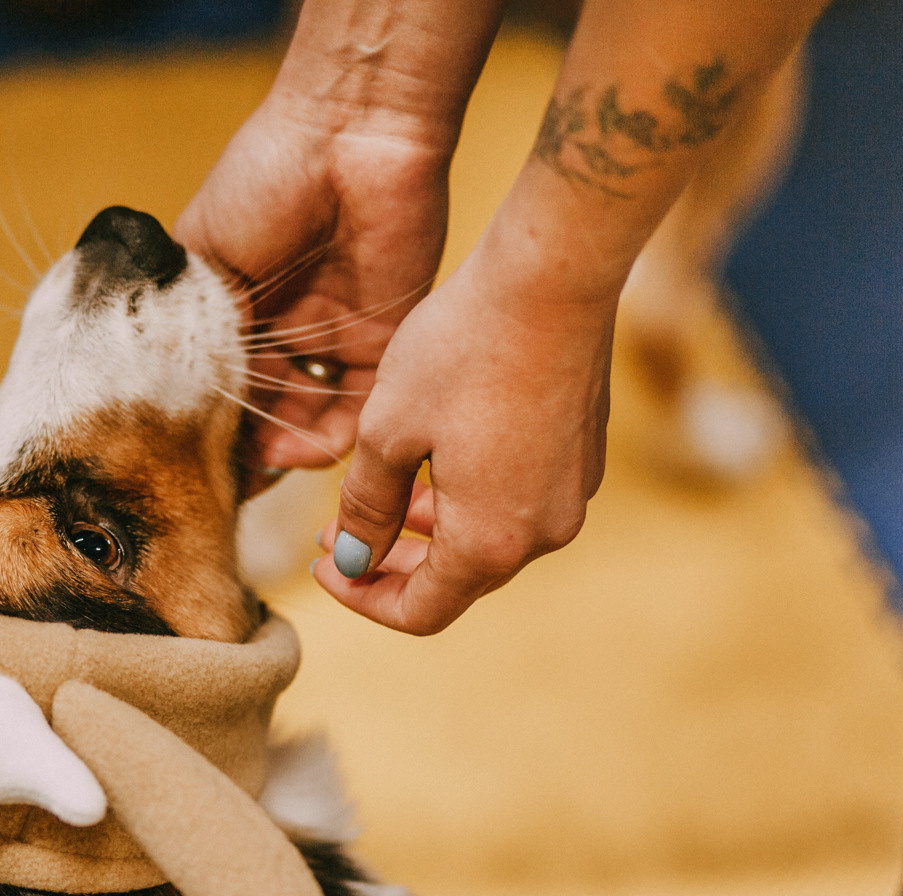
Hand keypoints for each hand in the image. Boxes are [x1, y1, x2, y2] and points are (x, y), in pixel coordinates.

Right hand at [176, 99, 452, 489]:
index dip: (201, 426)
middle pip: (263, 413)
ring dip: (282, 452)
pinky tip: (302, 451)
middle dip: (240, 450)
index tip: (178, 463)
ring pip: (307, 423)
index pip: (218, 385)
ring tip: (259, 463)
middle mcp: (286, 332)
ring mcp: (335, 342)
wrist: (352, 133)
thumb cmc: (265, 178)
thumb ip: (190, 330)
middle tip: (217, 478)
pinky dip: (330, 441)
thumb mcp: (202, 258)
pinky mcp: (384, 345)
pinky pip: (359, 412)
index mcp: (238, 309)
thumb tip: (174, 404)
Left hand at [312, 245, 613, 634]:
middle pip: (456, 582)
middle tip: (333, 532)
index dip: (361, 598)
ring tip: (377, 494)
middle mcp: (543, 532)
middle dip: (389, 563)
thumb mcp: (387, 432)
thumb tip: (354, 560)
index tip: (321, 563)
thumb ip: (367, 507)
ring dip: (427, 532)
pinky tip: (431, 462)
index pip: (420, 611)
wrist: (552, 276)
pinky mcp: (581, 458)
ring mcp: (571, 495)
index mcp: (491, 541)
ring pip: (486, 541)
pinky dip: (466, 502)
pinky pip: (515, 504)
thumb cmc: (461, 350)